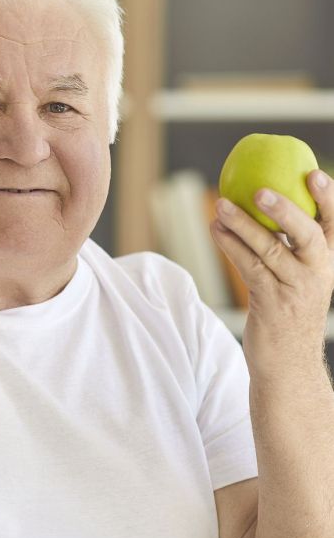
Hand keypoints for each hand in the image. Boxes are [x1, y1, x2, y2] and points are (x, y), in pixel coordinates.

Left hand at [211, 170, 333, 374]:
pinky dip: (230, 247)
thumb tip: (261, 208)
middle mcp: (317, 274)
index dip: (328, 199)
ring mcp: (296, 290)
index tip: (314, 173)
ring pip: (270, 250)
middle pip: (307, 235)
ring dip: (242, 226)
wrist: (288, 364)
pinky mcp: (271, 304)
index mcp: (326, 263)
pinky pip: (249, 268)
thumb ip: (288, 248)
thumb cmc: (288, 312)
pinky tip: (216, 230)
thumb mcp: (298, 279)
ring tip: (221, 206)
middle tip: (260, 190)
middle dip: (285, 210)